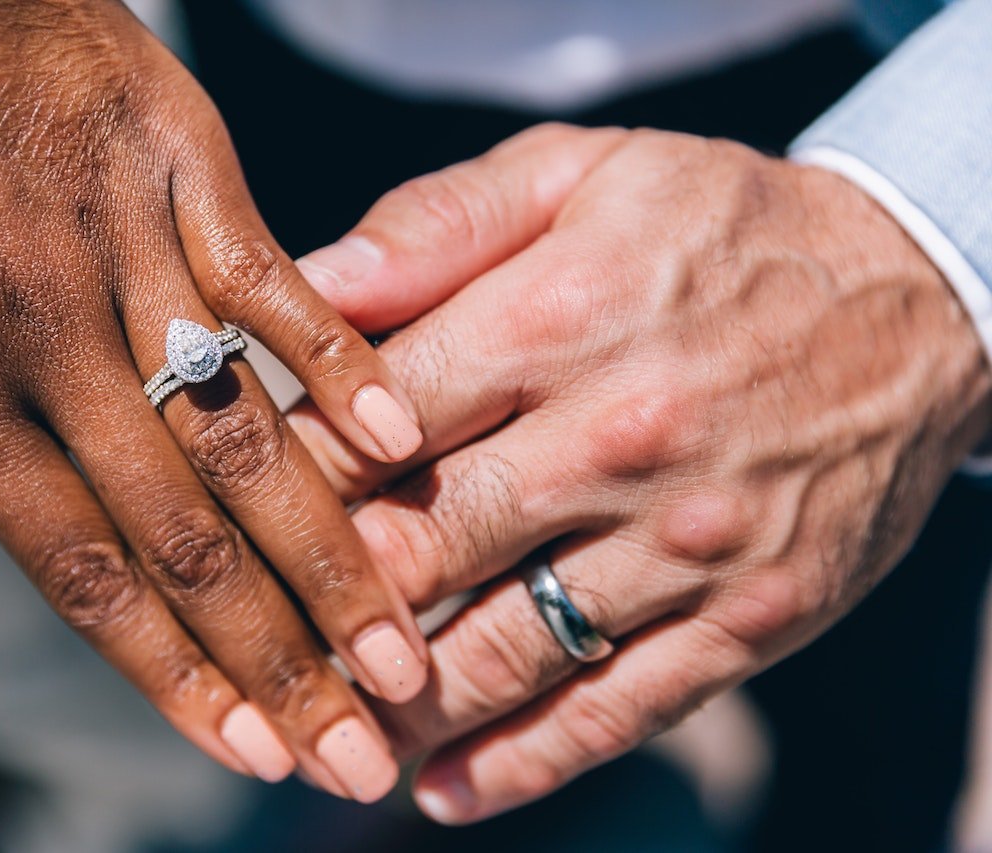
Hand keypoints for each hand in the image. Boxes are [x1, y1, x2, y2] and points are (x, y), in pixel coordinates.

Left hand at [0, 0, 429, 799]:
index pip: (80, 567)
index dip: (169, 673)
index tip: (249, 752)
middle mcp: (43, 340)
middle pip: (181, 532)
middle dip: (275, 656)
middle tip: (354, 750)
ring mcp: (120, 250)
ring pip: (239, 431)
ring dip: (326, 551)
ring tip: (401, 647)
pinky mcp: (180, 164)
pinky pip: (269, 281)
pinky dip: (337, 364)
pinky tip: (402, 449)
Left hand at [289, 124, 991, 818]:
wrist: (920, 297)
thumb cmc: (722, 228)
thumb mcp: (583, 172)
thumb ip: (439, 225)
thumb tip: (309, 279)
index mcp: (559, 319)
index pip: (372, 421)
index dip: (282, 475)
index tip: (232, 511)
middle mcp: (620, 440)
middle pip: (420, 547)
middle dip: (316, 603)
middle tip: (247, 635)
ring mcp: (689, 544)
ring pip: (500, 651)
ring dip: (392, 706)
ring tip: (318, 730)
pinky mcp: (749, 617)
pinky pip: (616, 709)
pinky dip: (520, 762)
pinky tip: (441, 789)